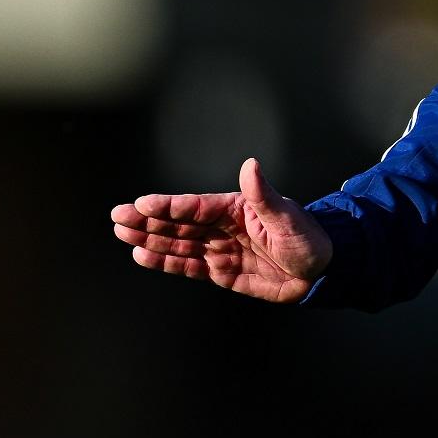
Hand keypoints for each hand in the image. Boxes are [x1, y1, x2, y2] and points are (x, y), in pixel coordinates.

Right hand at [111, 158, 332, 303]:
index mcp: (237, 208)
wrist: (320, 271)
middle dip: (149, 220)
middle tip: (118, 216)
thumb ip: (263, 196)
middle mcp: (223, 226)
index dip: (170, 206)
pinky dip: (165, 261)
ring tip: (121, 232)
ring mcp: (220, 248)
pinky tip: (142, 255)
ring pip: (178, 243)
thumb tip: (250, 165)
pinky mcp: (221, 272)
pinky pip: (188, 265)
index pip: (197, 207)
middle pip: (180, 223)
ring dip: (150, 239)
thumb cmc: (307, 238)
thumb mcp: (287, 217)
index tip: (143, 203)